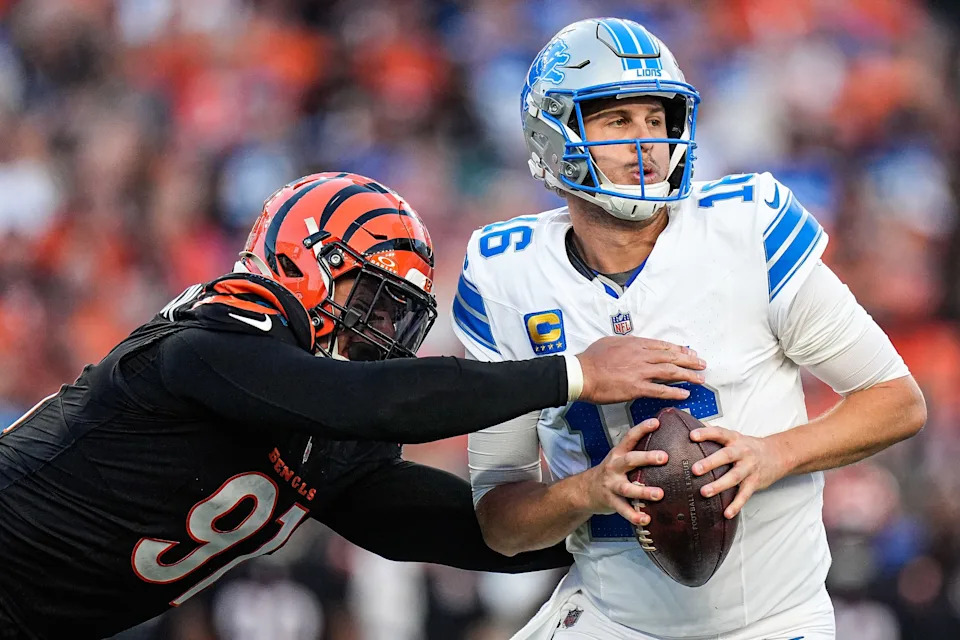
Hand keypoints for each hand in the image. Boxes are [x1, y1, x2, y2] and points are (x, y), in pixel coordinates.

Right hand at [576, 336, 705, 404]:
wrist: (582, 373)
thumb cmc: (591, 359)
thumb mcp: (610, 342)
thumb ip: (626, 344)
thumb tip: (634, 345)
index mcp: (635, 344)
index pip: (663, 346)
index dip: (679, 350)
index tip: (690, 352)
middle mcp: (641, 356)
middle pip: (672, 358)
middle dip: (689, 361)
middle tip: (702, 364)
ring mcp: (640, 372)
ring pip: (670, 372)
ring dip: (688, 375)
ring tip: (700, 378)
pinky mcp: (636, 388)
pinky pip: (660, 390)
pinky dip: (675, 392)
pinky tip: (685, 394)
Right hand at [578, 419, 667, 526]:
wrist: (585, 490)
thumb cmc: (611, 473)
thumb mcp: (619, 459)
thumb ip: (637, 454)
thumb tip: (667, 446)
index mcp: (618, 454)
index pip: (630, 437)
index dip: (642, 428)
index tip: (657, 422)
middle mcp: (614, 467)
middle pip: (630, 460)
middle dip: (647, 458)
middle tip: (664, 457)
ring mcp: (611, 485)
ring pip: (627, 488)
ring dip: (643, 491)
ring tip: (659, 494)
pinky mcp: (611, 501)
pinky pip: (623, 509)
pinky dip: (634, 515)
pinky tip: (646, 520)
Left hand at [690, 426, 788, 518]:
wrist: (778, 454)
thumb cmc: (749, 446)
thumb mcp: (734, 436)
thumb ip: (714, 432)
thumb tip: (692, 422)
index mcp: (735, 439)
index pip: (719, 433)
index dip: (706, 433)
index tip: (692, 436)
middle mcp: (742, 452)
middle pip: (726, 456)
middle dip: (710, 462)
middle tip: (695, 469)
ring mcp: (749, 468)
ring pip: (734, 477)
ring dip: (719, 485)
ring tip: (704, 492)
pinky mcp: (754, 482)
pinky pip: (745, 495)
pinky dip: (736, 505)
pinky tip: (726, 513)